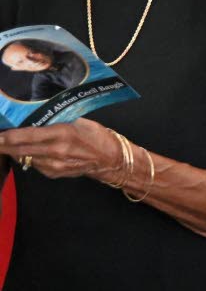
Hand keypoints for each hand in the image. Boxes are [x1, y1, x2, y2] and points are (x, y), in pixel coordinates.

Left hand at [0, 118, 122, 181]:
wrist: (110, 160)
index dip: (8, 136)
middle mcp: (56, 151)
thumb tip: (36, 117)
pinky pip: (34, 164)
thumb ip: (56, 121)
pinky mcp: (54, 173)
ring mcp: (54, 165)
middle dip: (3, 145)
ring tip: (7, 144)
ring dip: (14, 151)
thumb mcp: (79, 122)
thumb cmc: (97, 136)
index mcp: (62, 133)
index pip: (27, 136)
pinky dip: (28, 157)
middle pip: (20, 150)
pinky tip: (29, 151)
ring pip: (24, 158)